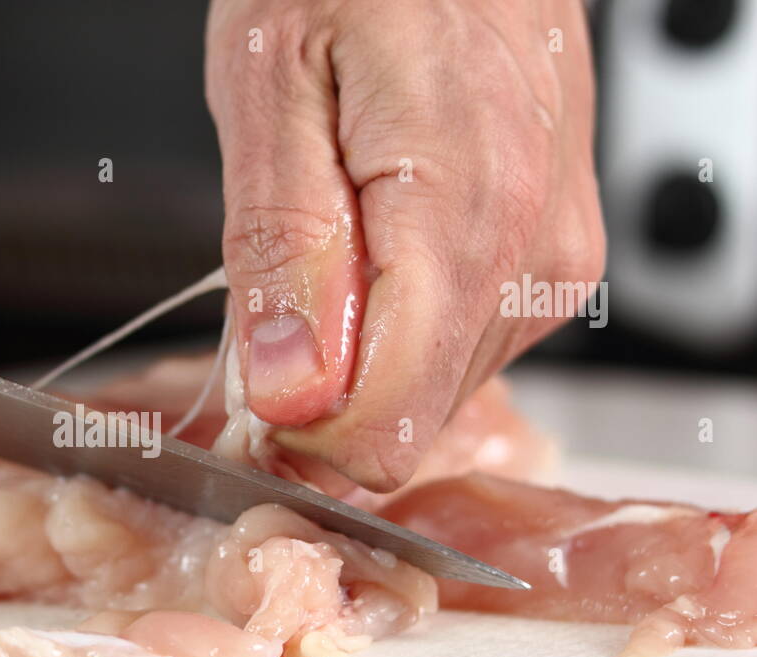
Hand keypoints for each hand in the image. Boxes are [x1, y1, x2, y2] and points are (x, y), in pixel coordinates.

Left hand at [206, 0, 603, 490]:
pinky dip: (394, 333)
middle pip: (404, 423)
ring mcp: (550, 262)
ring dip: (353, 362)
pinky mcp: (548, 261)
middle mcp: (529, 255)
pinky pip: (455, 351)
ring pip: (428, 397)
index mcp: (461, 217)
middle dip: (316, 400)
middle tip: (266, 311)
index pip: (382, 423)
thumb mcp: (272, 87)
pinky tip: (366, 257)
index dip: (291, 434)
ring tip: (322, 258)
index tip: (241, 400)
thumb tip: (287, 393)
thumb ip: (283, 250)